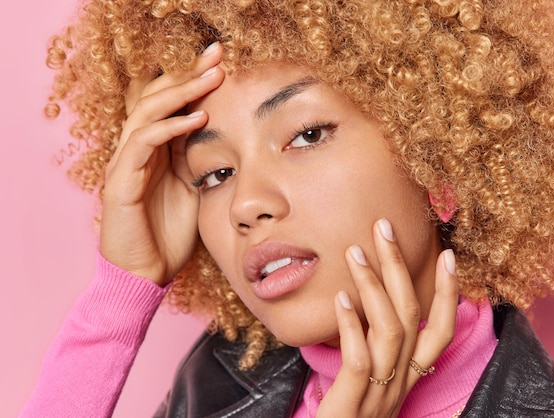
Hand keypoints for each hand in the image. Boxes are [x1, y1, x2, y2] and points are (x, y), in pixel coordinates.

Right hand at [100, 43, 224, 285]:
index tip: (223, 61)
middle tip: (218, 56)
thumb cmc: (170, 233)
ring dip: (181, 92)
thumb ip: (198, 158)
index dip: (193, 80)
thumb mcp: (193, 187)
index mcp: (155, 150)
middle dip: (188, 74)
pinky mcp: (120, 182)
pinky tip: (197, 117)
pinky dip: (168, 127)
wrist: (146, 273)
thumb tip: (223, 131)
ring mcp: (125, 163)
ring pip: (147, 112)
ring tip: (212, 78)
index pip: (171, 104)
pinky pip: (141, 144)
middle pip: (157, 97)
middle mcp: (137, 149)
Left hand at [317, 219, 457, 416]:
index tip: (447, 255)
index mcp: (408, 377)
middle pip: (412, 319)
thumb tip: (366, 309)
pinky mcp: (351, 406)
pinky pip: (360, 362)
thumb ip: (375, 351)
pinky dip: (352, 327)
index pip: (441, 332)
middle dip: (401, 269)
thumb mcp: (371, 384)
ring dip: (374, 287)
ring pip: (390, 333)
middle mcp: (401, 384)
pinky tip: (340, 298)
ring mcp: (379, 395)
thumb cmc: (349, 417)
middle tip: (384, 227)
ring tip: (355, 252)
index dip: (448, 294)